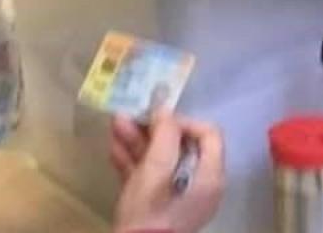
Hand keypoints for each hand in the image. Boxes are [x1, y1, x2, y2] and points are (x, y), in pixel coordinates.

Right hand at [110, 114, 225, 232]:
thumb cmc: (151, 210)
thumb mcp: (156, 170)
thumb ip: (165, 136)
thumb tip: (165, 111)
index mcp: (209, 176)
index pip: (208, 135)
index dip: (184, 121)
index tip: (160, 118)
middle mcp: (198, 184)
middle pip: (180, 146)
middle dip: (152, 128)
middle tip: (130, 114)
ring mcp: (177, 196)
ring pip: (160, 160)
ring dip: (137, 141)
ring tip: (115, 124)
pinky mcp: (157, 205)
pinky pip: (149, 176)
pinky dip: (132, 161)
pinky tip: (113, 148)